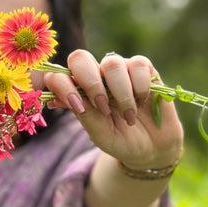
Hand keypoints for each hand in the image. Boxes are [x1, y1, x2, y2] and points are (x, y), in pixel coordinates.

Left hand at [44, 49, 183, 168]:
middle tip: (103, 107)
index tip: (77, 107)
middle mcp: (95, 76)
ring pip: (112, 63)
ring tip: (128, 115)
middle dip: (90, 82)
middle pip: (80, 58)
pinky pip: (138, 65)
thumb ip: (85, 115)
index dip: (61, 86)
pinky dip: (140, 86)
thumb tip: (55, 100)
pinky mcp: (143, 68)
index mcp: (78, 92)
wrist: (152, 148)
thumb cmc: (120, 141)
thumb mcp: (100, 134)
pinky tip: (142, 101)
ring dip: (121, 93)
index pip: (58, 76)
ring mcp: (118, 70)